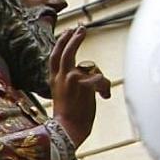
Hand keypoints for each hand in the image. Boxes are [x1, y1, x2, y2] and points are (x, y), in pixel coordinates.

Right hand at [47, 25, 107, 147]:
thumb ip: (73, 85)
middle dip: (73, 39)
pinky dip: (104, 88)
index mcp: (54, 81)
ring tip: (97, 64)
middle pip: (65, 52)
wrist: (66, 131)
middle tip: (81, 28)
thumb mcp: (65, 98)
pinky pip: (99, 79)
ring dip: (94, 65)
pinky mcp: (82, 84)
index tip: (66, 33)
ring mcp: (70, 79)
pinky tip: (104, 98)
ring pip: (86, 64)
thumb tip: (89, 78)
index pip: (54, 58)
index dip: (60, 43)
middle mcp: (60, 77)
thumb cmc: (68, 120)